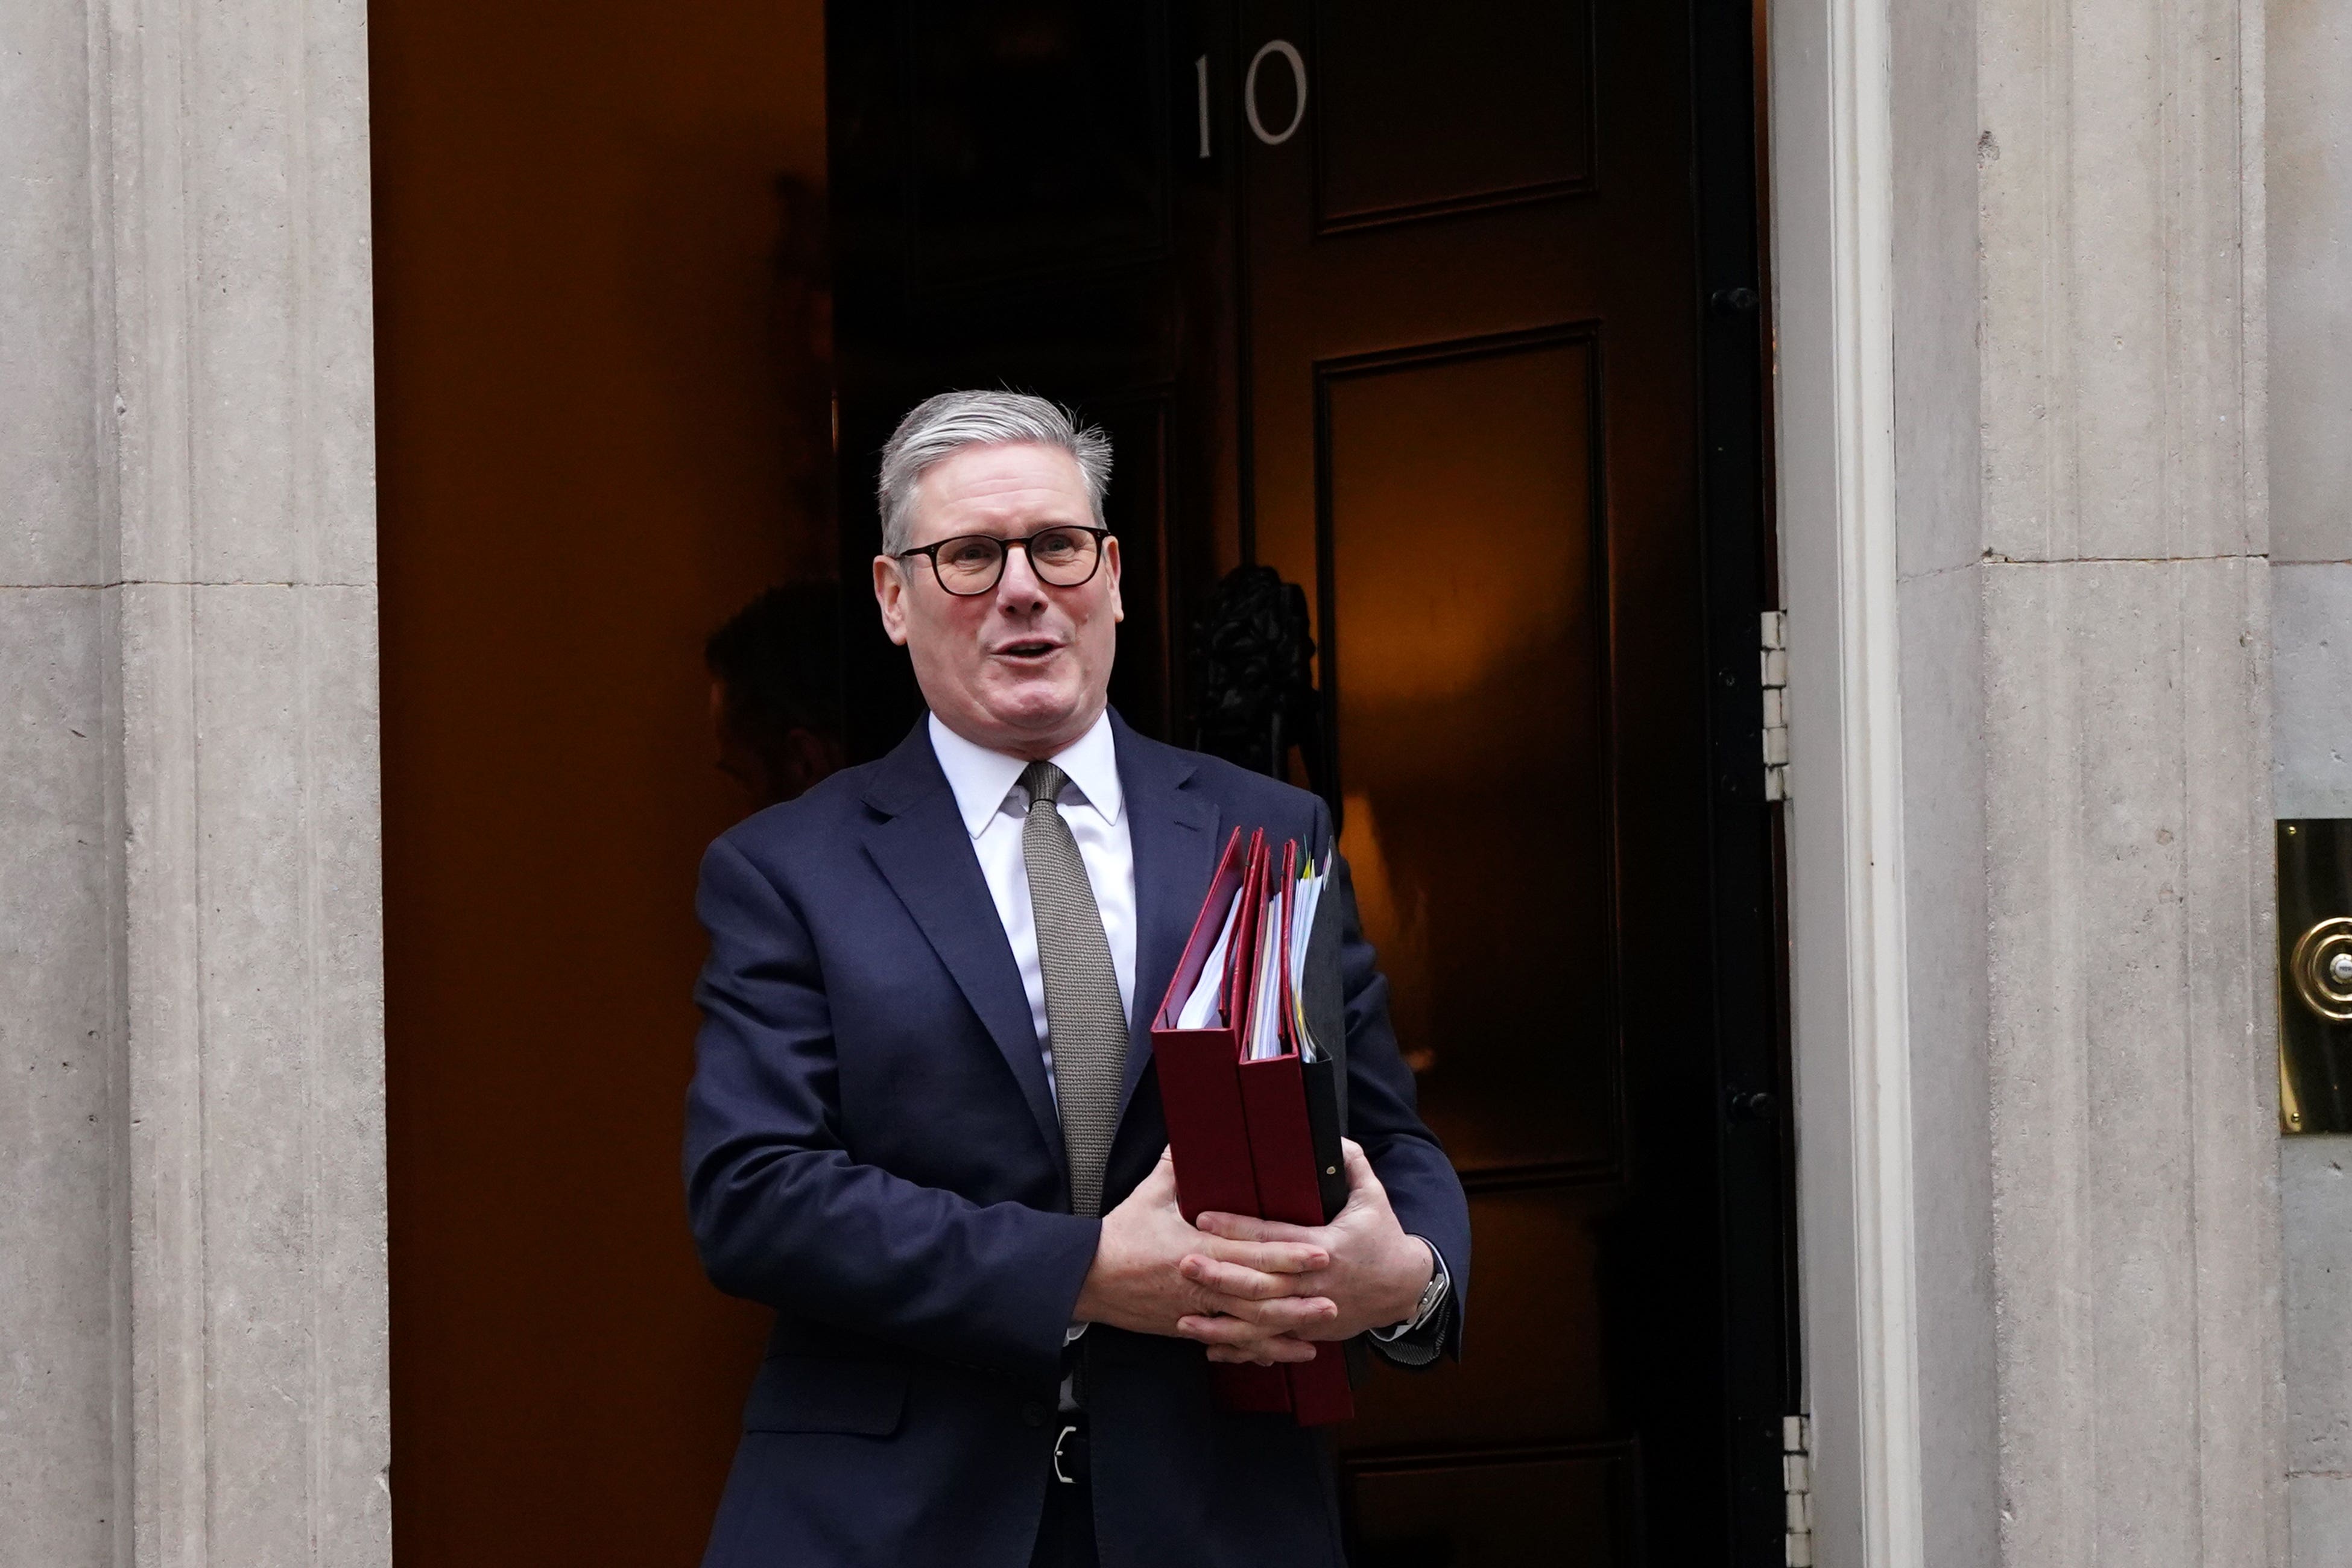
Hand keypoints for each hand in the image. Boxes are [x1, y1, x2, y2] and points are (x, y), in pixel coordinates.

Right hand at [1074, 1149, 1337, 1362]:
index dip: (1287, 1253)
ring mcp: (1196, 1310)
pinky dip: (1256, 1349)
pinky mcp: (1188, 1327)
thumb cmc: (1118, 1237)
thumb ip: (1174, 1170)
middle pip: (1258, 1295)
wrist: (1087, 1279)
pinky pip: (1229, 1340)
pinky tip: (1281, 1352)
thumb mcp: (1148, 1197)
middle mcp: (1202, 1284)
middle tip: (1333, 1296)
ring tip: (1318, 1328)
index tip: (1318, 1251)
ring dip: (1285, 1328)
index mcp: (1197, 1249)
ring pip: (1248, 1325)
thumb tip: (1188, 1143)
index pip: (1252, 1253)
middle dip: (1298, 1297)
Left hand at [1186, 1140, 1433, 1361]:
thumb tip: (1331, 1137)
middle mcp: (1315, 1283)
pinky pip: (1272, 1342)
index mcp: (1326, 1246)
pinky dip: (1243, 1348)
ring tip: (1185, 1317)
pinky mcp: (1311, 1332)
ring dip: (1223, 1322)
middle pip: (1261, 1282)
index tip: (1203, 1218)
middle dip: (1220, 1275)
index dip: (1237, 1228)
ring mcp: (1312, 1313)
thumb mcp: (1372, 1197)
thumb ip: (1352, 1163)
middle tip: (1183, 1263)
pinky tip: (1211, 1348)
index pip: (1273, 1237)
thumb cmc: (1384, 1237)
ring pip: (1261, 1321)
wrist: (1405, 1288)